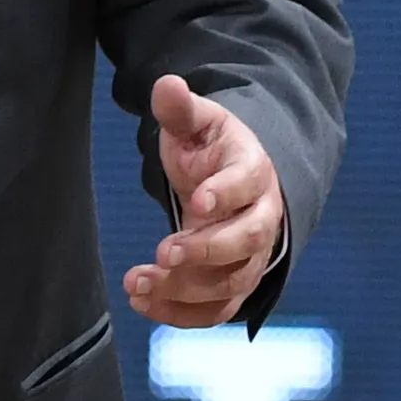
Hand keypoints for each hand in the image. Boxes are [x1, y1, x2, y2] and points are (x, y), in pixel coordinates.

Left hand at [123, 74, 281, 326]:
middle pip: (247, 241)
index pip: (248, 185)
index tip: (196, 202)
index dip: (225, 194)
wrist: (232, 184)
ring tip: (138, 283)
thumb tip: (166, 85)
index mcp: (253, 171)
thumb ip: (180, 109)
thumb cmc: (212, 151)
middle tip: (163, 252)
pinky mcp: (235, 284)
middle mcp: (262, 218)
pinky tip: (143, 304)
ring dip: (185, 288)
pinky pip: (218, 311)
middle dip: (206, 250)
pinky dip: (183, 315)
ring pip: (232, 282)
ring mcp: (251, 256)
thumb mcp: (197, 123)